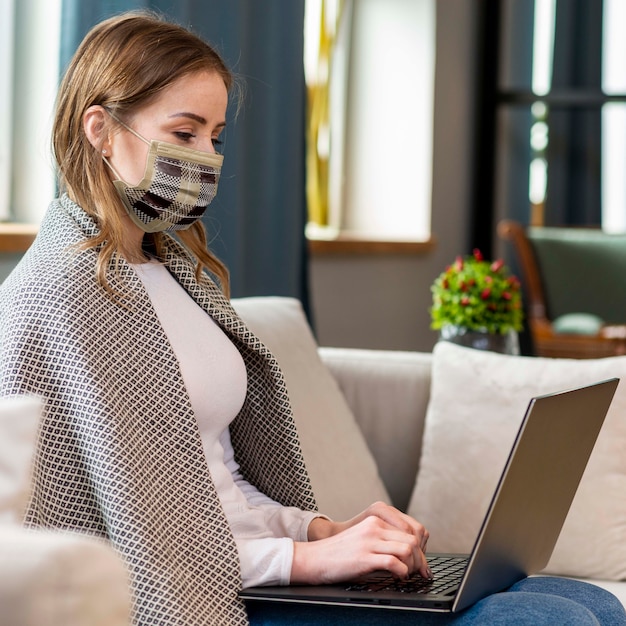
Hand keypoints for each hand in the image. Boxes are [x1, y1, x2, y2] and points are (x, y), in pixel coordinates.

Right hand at [291, 502, 430, 584]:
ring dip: (413, 566)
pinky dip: (402, 573)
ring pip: (407, 549)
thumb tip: (406, 554)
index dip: (420, 549)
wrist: (313, 558)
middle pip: (412, 539)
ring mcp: (369, 541)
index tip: (421, 563)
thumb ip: (381, 540)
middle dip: (420, 559)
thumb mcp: (362, 539)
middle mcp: (374, 528)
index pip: (409, 530)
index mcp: (375, 521)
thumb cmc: (337, 554)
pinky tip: (398, 578)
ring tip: (408, 575)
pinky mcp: (364, 557)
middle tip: (420, 573)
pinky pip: (395, 563)